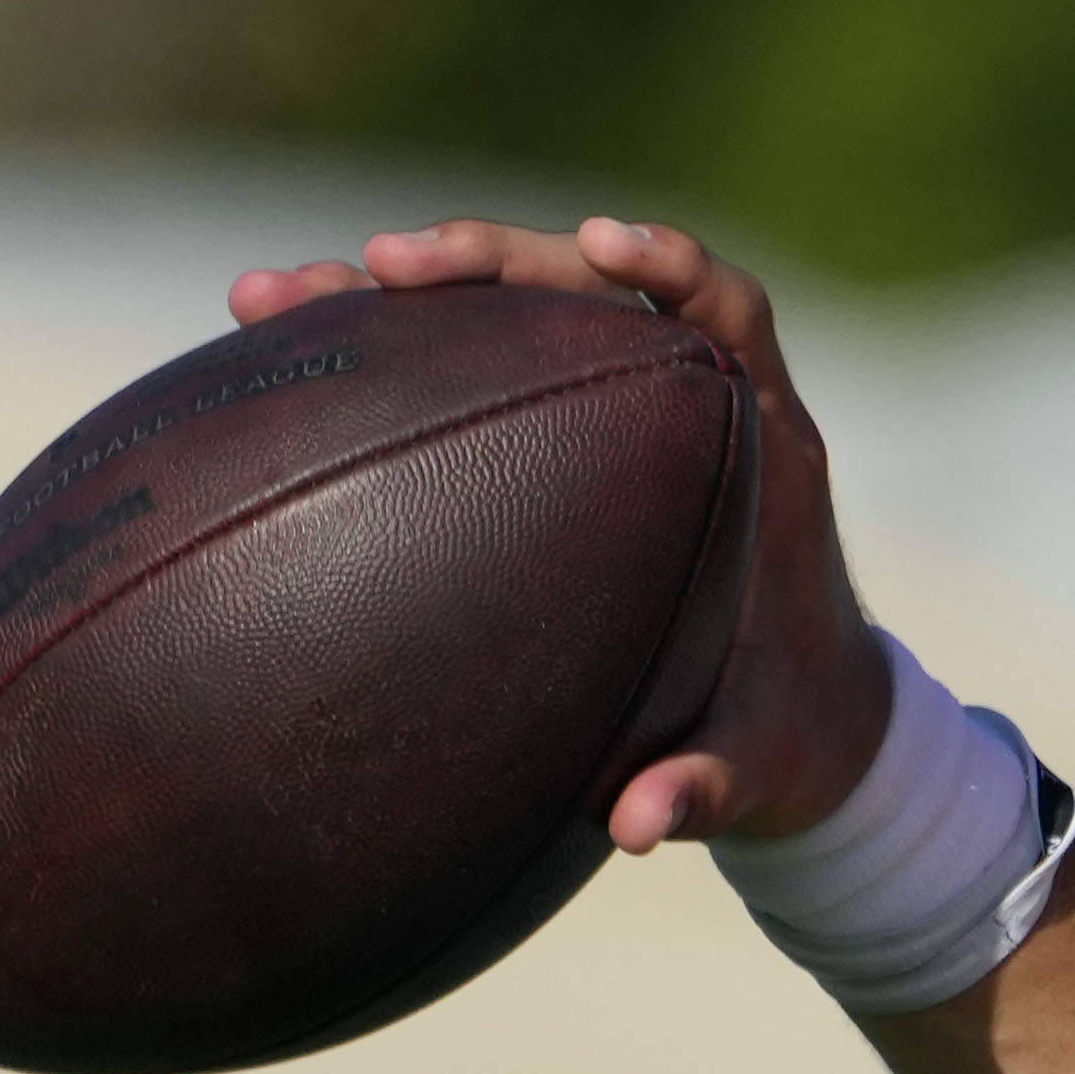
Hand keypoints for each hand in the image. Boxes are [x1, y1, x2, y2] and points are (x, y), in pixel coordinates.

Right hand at [226, 213, 894, 853]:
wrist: (803, 733)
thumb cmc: (790, 737)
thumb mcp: (760, 768)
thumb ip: (709, 785)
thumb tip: (638, 825)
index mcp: (765, 451)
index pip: (730, 315)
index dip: (675, 268)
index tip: (605, 248)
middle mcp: (692, 409)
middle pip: (591, 291)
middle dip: (490, 261)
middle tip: (382, 265)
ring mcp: (619, 419)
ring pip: (510, 323)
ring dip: (401, 300)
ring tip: (270, 295)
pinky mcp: (560, 444)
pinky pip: (471, 377)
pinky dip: (386, 364)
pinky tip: (277, 364)